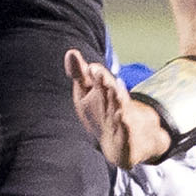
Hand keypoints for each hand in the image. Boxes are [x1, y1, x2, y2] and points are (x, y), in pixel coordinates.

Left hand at [64, 50, 174, 168]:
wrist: (119, 143)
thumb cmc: (100, 112)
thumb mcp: (86, 92)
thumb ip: (80, 74)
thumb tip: (70, 52)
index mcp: (105, 91)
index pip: (100, 80)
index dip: (96, 74)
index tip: (91, 68)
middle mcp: (116, 103)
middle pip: (111, 90)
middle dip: (106, 82)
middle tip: (98, 73)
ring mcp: (121, 119)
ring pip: (120, 108)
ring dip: (117, 99)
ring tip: (115, 91)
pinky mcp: (125, 136)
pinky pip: (125, 130)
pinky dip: (124, 125)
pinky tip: (122, 118)